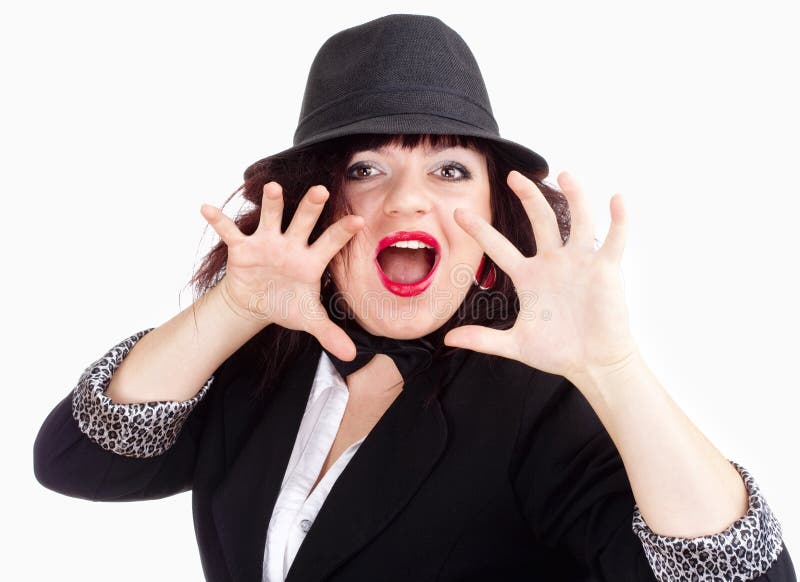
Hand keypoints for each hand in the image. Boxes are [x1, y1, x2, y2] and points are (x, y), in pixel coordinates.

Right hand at [200, 182, 363, 361]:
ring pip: (271, 218)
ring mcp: (267, 243)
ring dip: (272, 204)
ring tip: (272, 187)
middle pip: (304, 222)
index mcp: (311, 260)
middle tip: (321, 190)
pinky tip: (206, 208)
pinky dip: (218, 220)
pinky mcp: (243, 247)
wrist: (257, 303)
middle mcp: (291, 245)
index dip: (343, 232)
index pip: (331, 243)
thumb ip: (329, 333)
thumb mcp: (308, 318)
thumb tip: (350, 356)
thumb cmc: (287, 304)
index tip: (358, 220)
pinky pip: (229, 232)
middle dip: (311, 207)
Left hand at [443, 170, 637, 385]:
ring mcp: (580, 263)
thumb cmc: (558, 352)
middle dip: (527, 197)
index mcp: (528, 276)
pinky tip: (616, 199)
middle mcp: (553, 262)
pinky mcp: (605, 270)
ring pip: (577, 221)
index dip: (479, 230)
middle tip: (513, 175)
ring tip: (565, 175)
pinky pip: (613, 240)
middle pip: (539, 220)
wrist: (593, 363)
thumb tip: (447, 339)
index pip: (499, 247)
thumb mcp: (516, 344)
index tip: (458, 212)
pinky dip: (618, 220)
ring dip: (574, 197)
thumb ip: (483, 339)